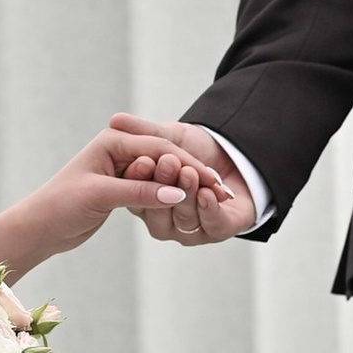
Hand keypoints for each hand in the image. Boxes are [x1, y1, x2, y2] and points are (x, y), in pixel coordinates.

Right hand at [103, 115, 257, 246]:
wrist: (237, 156)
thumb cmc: (197, 147)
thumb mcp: (169, 134)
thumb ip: (144, 131)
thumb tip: (115, 120)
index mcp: (145, 198)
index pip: (135, 193)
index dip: (139, 178)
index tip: (143, 160)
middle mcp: (163, 219)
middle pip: (157, 209)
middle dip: (163, 184)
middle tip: (168, 162)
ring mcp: (188, 229)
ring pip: (184, 217)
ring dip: (187, 193)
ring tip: (190, 171)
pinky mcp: (216, 232)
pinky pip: (211, 225)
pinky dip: (209, 209)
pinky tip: (208, 193)